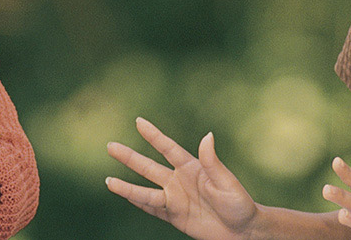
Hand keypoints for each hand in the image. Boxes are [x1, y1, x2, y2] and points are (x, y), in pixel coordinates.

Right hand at [106, 118, 258, 239]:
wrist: (242, 231)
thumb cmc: (239, 203)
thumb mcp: (227, 182)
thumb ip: (212, 161)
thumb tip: (207, 135)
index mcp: (192, 167)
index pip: (168, 148)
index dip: (153, 136)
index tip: (138, 121)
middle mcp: (179, 180)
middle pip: (148, 167)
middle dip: (129, 157)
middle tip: (110, 146)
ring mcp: (175, 199)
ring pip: (145, 191)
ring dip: (127, 186)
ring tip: (108, 180)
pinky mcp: (175, 216)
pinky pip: (152, 209)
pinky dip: (138, 203)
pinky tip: (125, 196)